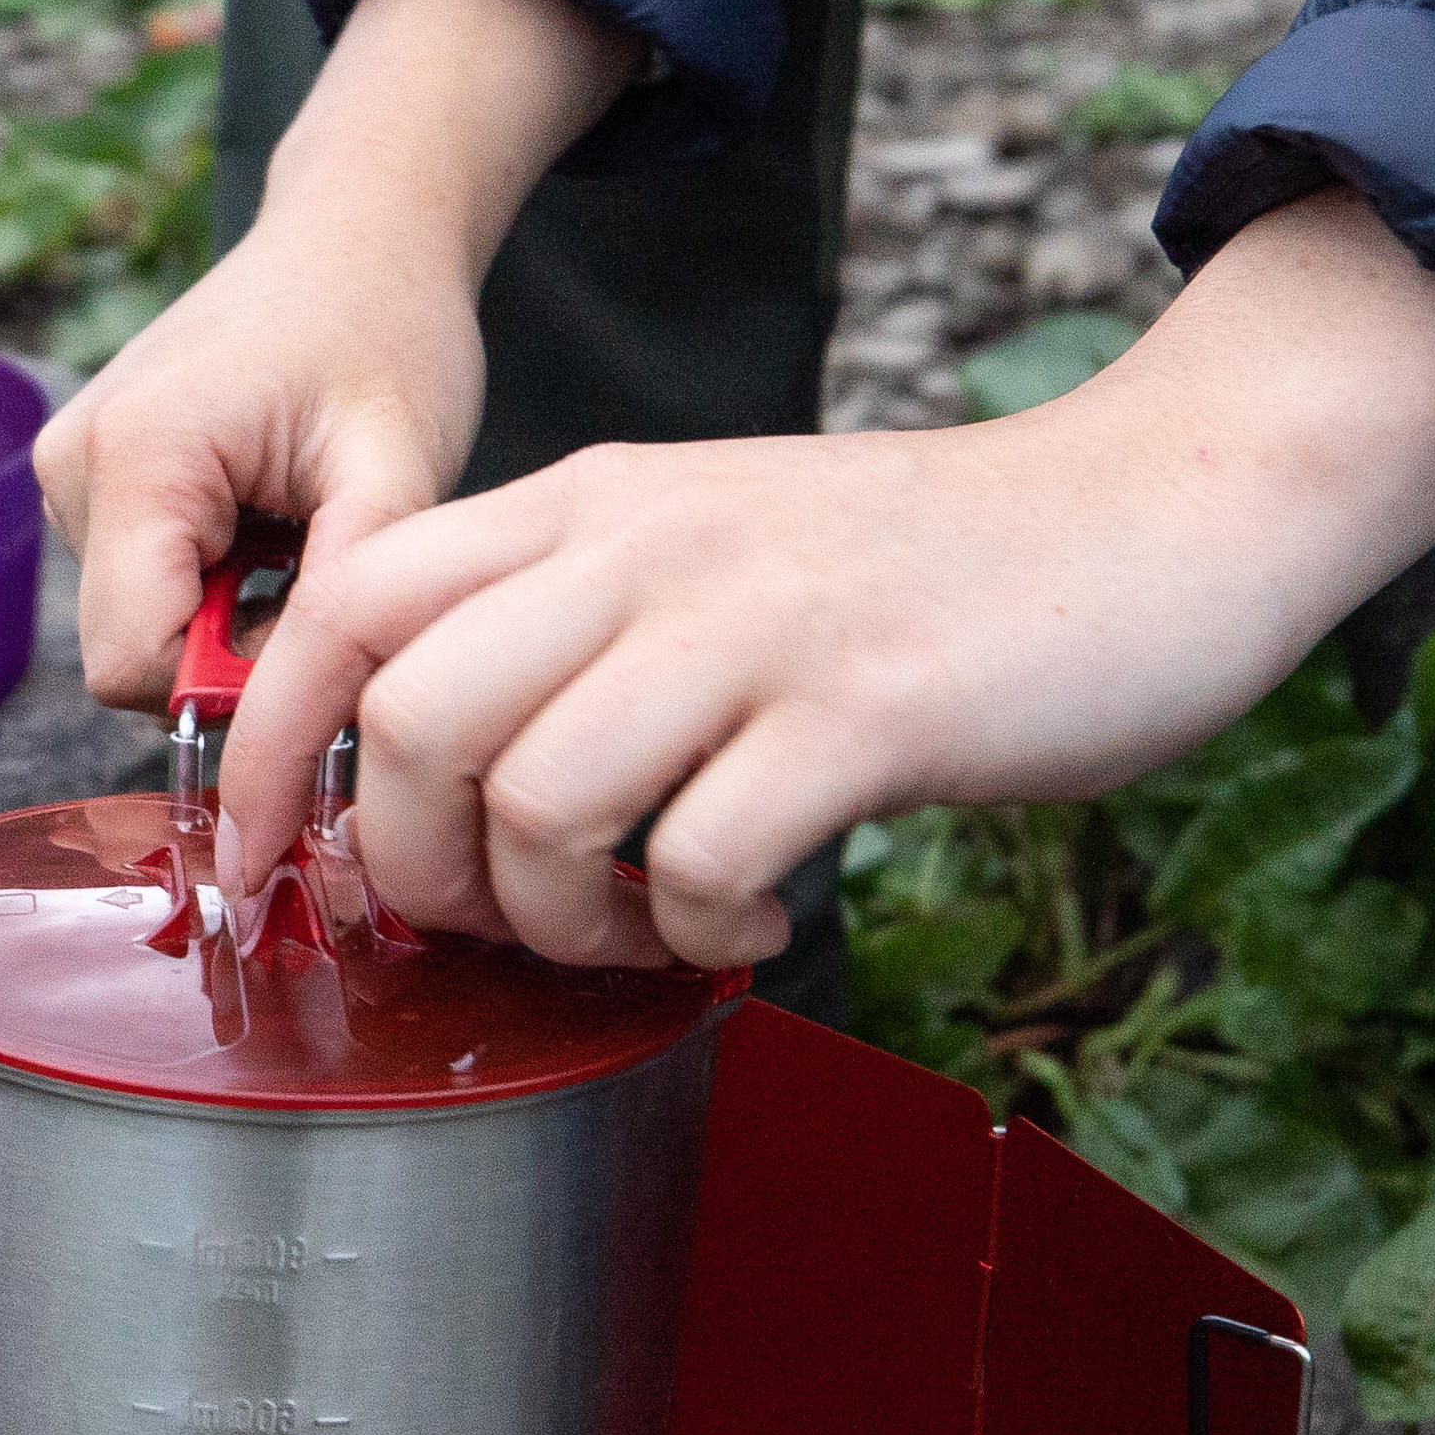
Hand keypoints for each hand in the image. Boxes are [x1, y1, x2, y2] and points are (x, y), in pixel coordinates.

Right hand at [33, 0, 633, 699]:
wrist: (358, 230)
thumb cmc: (388, 327)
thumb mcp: (399, 470)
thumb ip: (343, 604)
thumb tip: (304, 729)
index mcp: (137, 456)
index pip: (132, 665)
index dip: (229, 692)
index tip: (325, 647)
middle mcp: (73, 464)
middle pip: (129, 653)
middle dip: (233, 651)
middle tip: (327, 573)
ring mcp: (69, 467)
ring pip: (137, 625)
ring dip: (228, 616)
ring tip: (302, 531)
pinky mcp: (88, 474)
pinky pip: (139, 584)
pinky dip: (212, 583)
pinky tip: (269, 520)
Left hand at [210, 185, 1434, 966]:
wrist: (1163, 507)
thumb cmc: (932, 566)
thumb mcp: (713, 541)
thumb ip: (576, 617)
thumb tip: (428, 778)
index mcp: (590, 501)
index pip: (346, 603)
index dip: (271, 755)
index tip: (282, 871)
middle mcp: (646, 545)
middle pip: (406, 721)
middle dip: (418, 870)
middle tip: (513, 921)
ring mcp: (754, 624)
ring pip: (534, 800)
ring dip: (565, 917)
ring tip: (644, 925)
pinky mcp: (865, 712)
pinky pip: (697, 859)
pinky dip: (697, 934)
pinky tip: (754, 921)